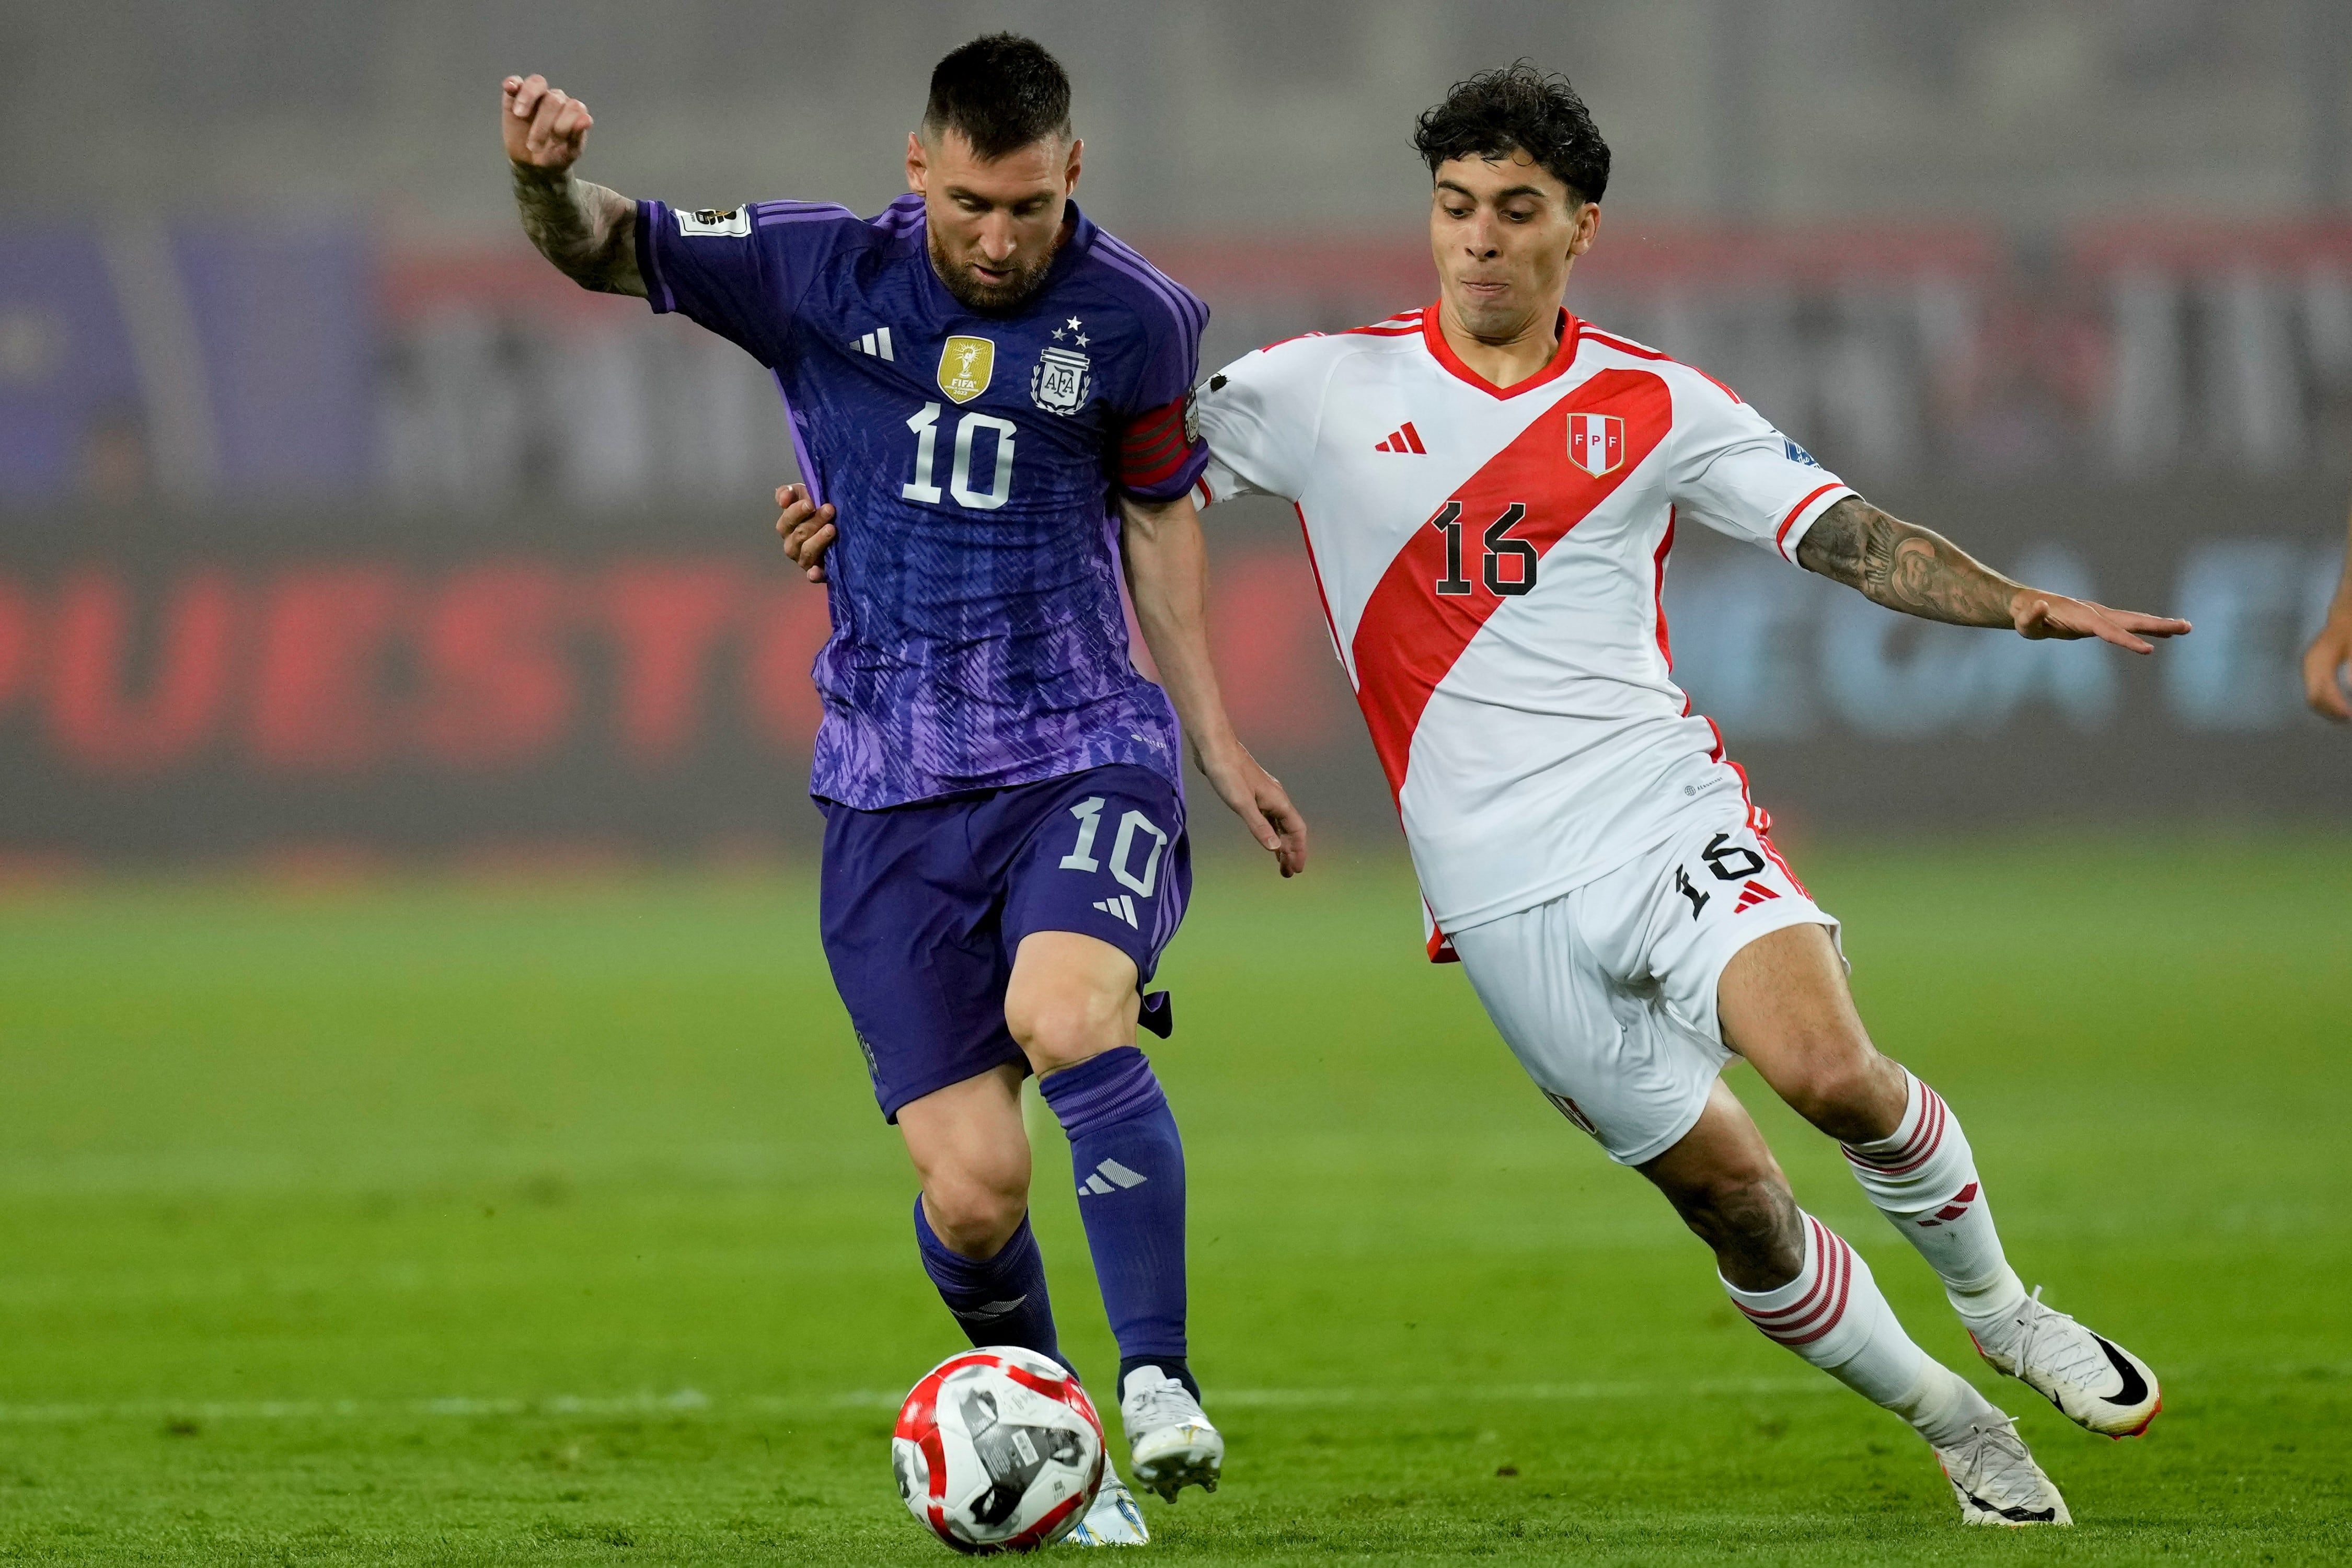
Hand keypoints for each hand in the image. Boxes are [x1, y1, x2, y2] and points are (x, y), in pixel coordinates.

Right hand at [502, 74, 593, 171]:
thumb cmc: (555, 156)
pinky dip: (512, 83)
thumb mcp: (568, 152)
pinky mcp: (516, 96)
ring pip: (537, 83)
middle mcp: (557, 99)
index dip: (565, 124)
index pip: (574, 107)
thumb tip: (587, 119)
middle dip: (543, 125)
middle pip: (553, 99)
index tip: (556, 142)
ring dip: (528, 99)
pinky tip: (510, 88)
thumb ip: (578, 136)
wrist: (534, 164)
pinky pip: (515, 82)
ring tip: (520, 115)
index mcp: (573, 111)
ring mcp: (537, 96)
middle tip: (535, 147)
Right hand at [773, 484, 837, 583]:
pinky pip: (812, 575)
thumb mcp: (802, 495)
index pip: (787, 520)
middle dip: (814, 522)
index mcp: (787, 527)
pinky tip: (817, 572)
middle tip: (830, 510)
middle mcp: (792, 545)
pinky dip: (813, 574)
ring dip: (819, 540)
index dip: (796, 512)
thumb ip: (789, 493)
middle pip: (800, 535)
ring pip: (807, 552)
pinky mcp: (816, 572)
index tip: (810, 504)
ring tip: (832, 529)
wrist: (836, 524)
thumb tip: (784, 498)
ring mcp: (803, 559)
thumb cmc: (816, 508)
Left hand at [1195, 742, 1308, 877]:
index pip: (1297, 830)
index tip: (1297, 869)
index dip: (1299, 850)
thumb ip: (1258, 826)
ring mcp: (1264, 796)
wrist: (1214, 748)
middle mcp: (1275, 798)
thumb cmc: (1227, 773)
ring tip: (1280, 862)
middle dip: (1291, 851)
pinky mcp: (1251, 793)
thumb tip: (1275, 849)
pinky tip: (1266, 837)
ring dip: (1281, 843)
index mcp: (1277, 801)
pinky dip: (1270, 832)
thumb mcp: (1241, 803)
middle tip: (1287, 873)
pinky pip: (1268, 818)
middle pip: (1290, 829)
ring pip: (1278, 824)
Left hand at [2009, 589, 2189, 653]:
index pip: (2108, 630)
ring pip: (2134, 620)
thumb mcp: (2023, 621)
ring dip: (2159, 625)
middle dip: (2158, 625)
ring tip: (2187, 628)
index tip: (2148, 651)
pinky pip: (2127, 625)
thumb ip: (2032, 616)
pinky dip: (2147, 628)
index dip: (2127, 640)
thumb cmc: (2024, 616)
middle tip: (2187, 627)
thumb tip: (2040, 604)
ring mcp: (2100, 615)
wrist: (2027, 606)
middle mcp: (2095, 613)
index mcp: (2081, 617)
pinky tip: (2164, 634)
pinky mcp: (2101, 621)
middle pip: (2131, 620)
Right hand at [2304, 606, 2351, 720]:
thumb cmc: (2350, 631)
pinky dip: (2327, 702)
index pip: (2322, 692)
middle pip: (2314, 698)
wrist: (2345, 615)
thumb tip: (2351, 688)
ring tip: (2345, 716)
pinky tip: (2339, 706)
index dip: (2336, 707)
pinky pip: (2316, 692)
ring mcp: (2309, 669)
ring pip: (2313, 698)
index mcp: (2317, 661)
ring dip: (2328, 710)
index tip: (2350, 716)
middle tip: (2349, 719)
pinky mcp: (2313, 670)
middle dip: (2331, 712)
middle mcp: (2309, 666)